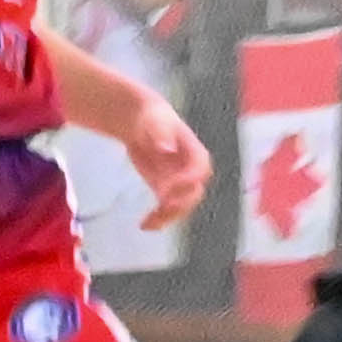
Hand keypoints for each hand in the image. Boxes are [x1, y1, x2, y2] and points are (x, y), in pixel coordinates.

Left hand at [124, 95, 208, 230]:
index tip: (168, 188)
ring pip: (182, 206)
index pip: (200, 168)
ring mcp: (179, 181)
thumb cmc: (151, 116)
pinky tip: (144, 225)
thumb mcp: (154, 120)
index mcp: (194, 150)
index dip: (188, 180)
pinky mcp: (165, 190)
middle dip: (180, 203)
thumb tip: (166, 148)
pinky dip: (158, 219)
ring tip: (149, 222)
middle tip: (162, 207)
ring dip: (169, 217)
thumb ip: (161, 133)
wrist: (140, 122)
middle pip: (194, 192)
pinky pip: (167, 209)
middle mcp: (190, 169)